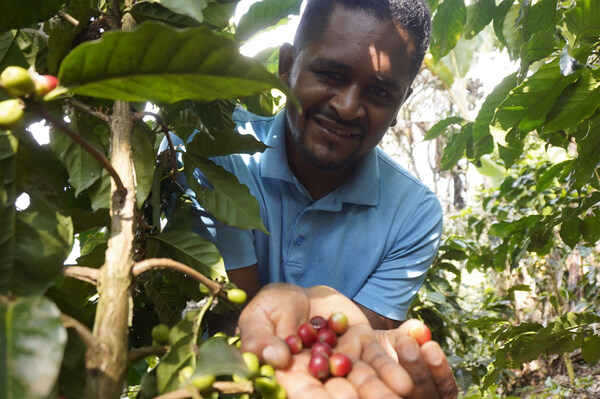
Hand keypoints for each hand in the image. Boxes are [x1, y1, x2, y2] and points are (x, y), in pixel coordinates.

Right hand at [237, 283, 455, 397]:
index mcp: (292, 376)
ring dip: (381, 388)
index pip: (306, 393)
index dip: (318, 398)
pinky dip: (391, 366)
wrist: (297, 294)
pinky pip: (378, 357)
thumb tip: (275, 358)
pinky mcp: (362, 343)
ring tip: (401, 392)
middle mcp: (322, 375)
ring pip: (364, 379)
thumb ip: (260, 339)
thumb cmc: (270, 309)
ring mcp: (345, 360)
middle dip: (358, 398)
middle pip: (341, 393)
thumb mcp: (257, 319)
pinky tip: (406, 379)